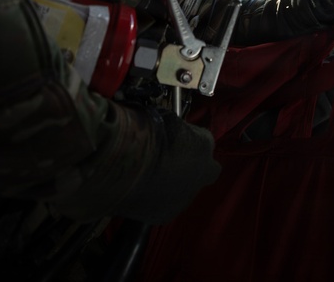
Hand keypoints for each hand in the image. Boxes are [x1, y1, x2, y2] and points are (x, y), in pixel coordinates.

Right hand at [116, 109, 220, 223]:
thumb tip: (170, 131)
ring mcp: (186, 196)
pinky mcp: (167, 214)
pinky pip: (165, 206)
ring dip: (173, 185)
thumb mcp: (166, 119)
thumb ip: (175, 129)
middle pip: (206, 170)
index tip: (175, 140)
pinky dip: (156, 200)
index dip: (190, 141)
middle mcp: (203, 172)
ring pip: (185, 191)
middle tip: (172, 163)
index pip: (204, 141)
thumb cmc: (144, 132)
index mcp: (204, 143)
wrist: (127, 162)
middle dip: (194, 168)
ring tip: (149, 178)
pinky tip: (140, 191)